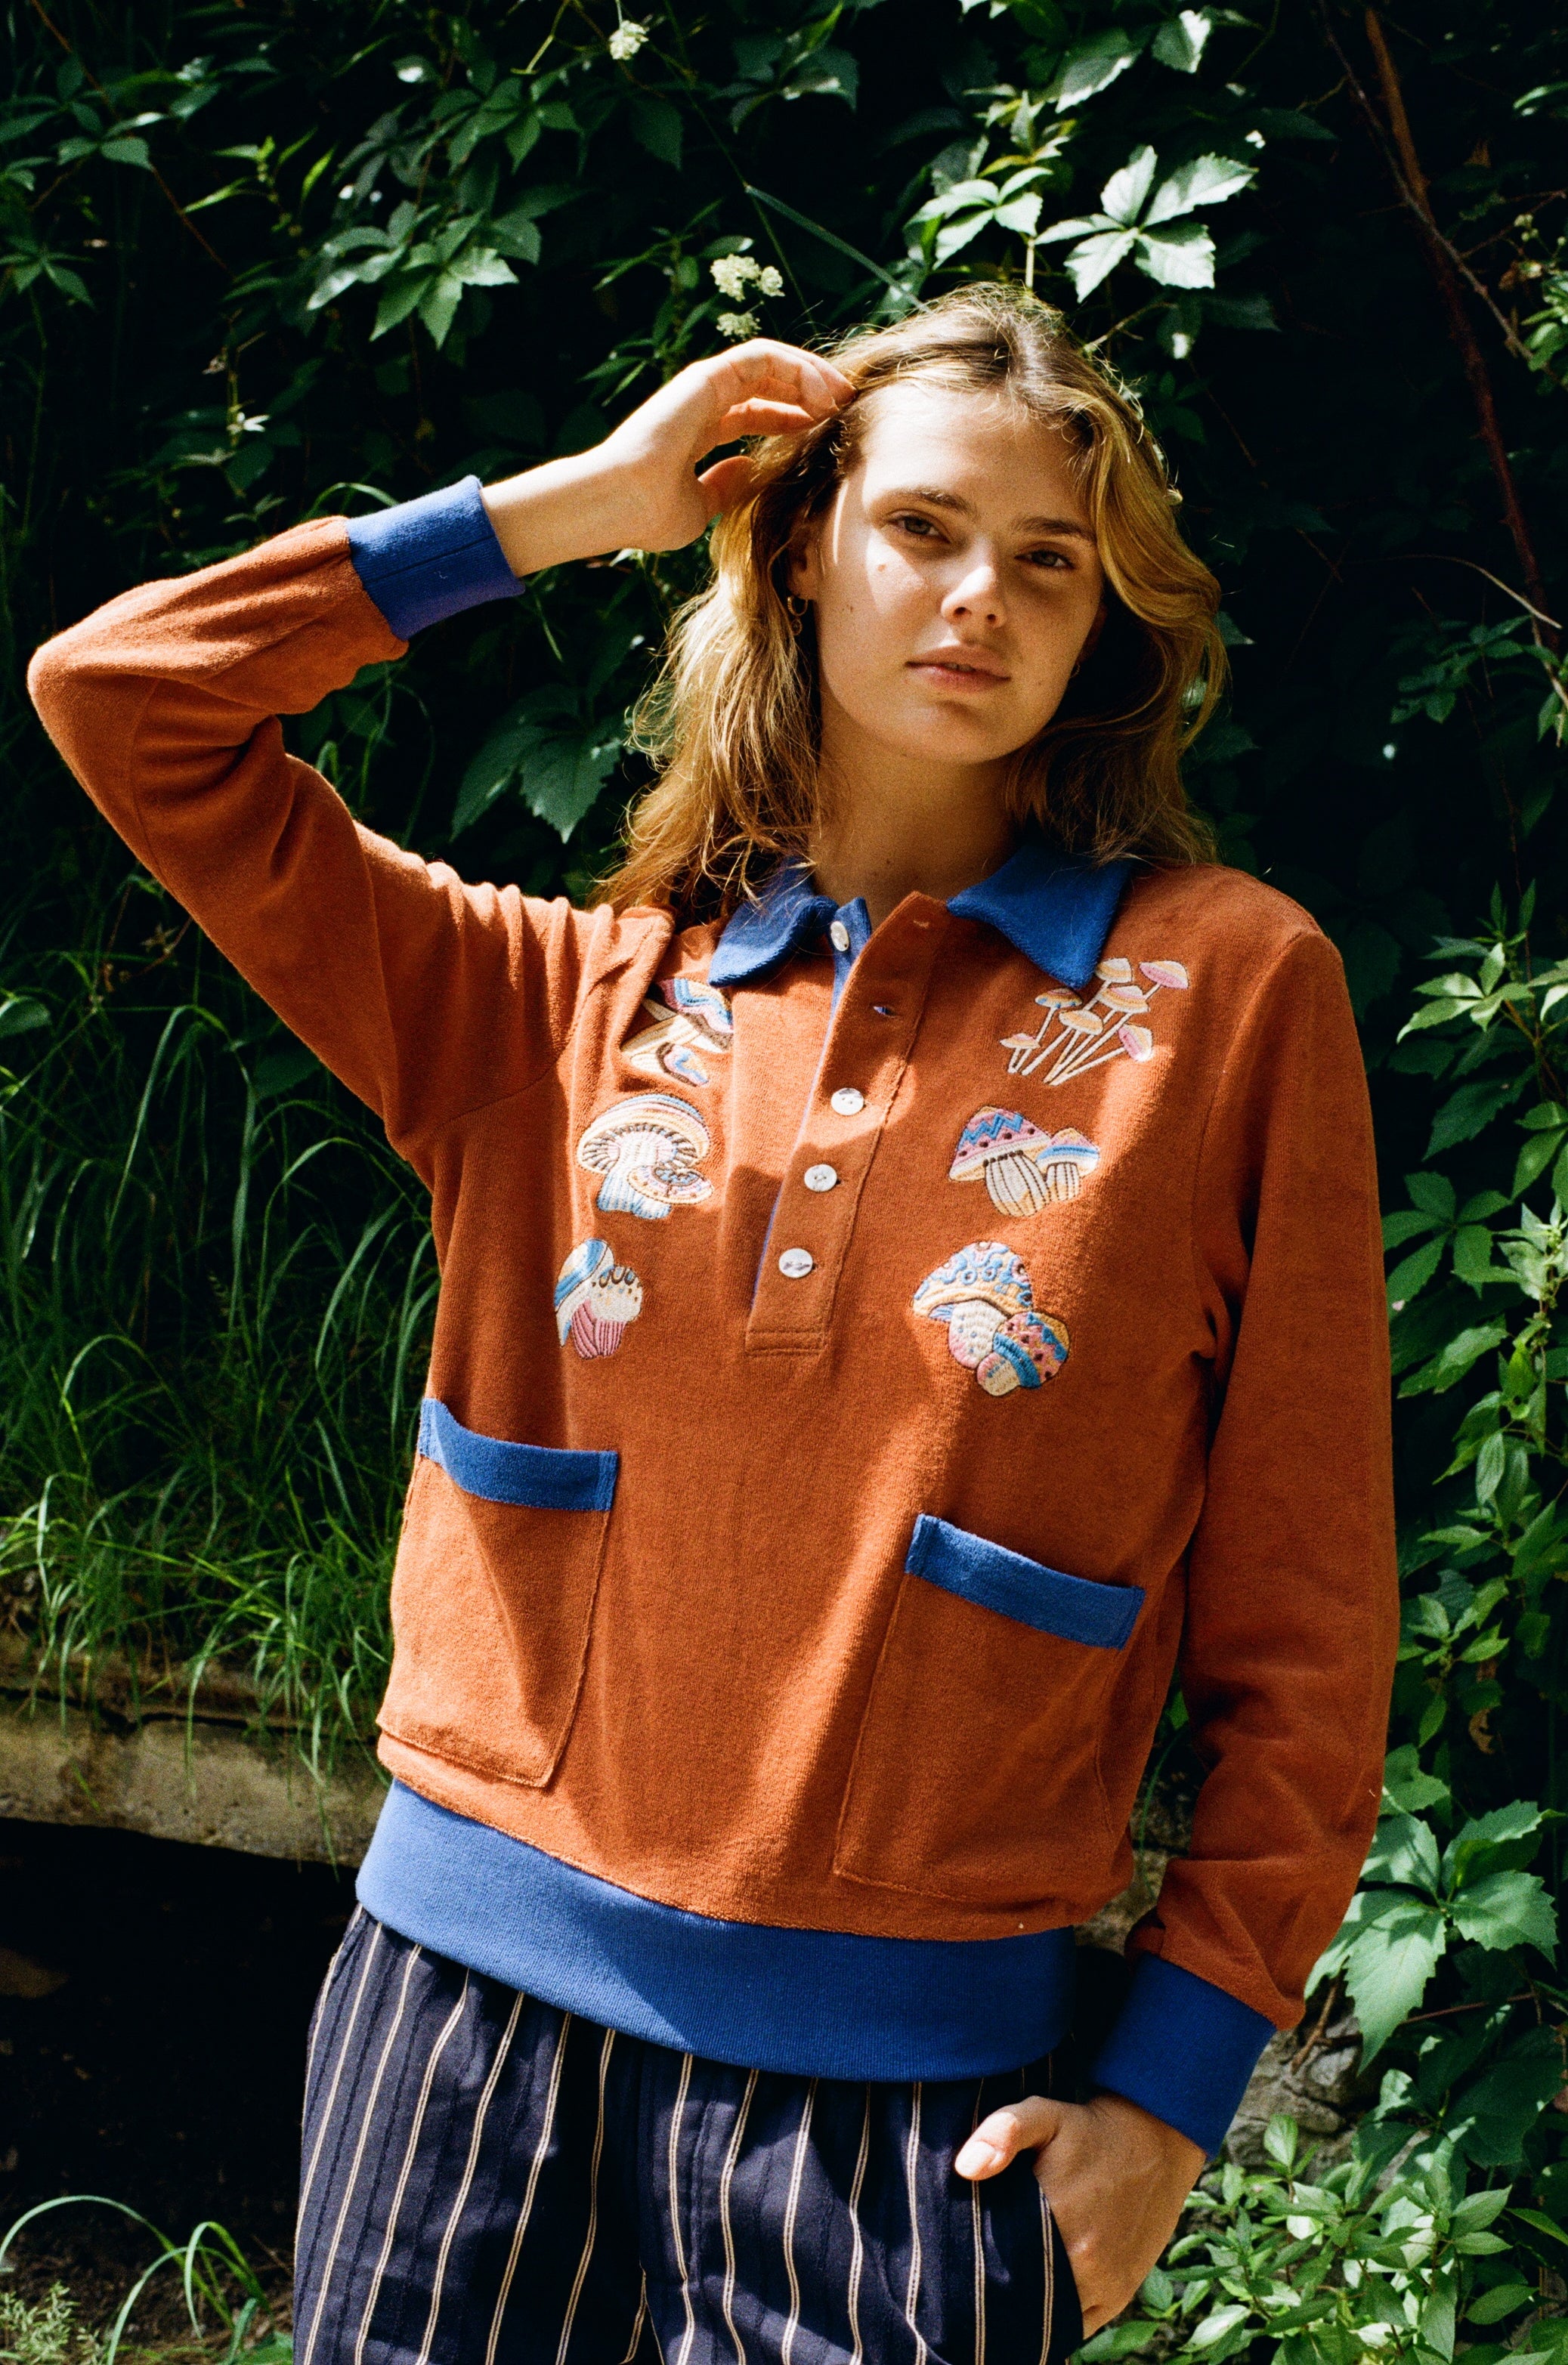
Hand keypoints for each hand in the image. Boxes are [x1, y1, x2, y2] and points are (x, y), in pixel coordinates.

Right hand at [480, 341, 852, 576]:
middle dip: (810, 392)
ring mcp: (703, 387)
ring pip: (770, 363)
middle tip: (846, 408)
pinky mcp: (706, 376)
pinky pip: (762, 357)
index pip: (758, 413)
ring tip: (841, 397)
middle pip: (769, 384)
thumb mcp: (702, 506)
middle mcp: (703, 403)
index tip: (827, 433)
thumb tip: (751, 470)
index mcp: (701, 431)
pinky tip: (821, 392)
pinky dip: (795, 368)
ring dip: (810, 376)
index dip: (795, 418)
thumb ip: (726, 486)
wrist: (620, 504)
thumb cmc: (650, 514)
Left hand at [954, 2090, 1204, 2336]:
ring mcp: (1102, 2284)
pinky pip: (1075, 2324)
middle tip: (982, 2263)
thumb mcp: (1044, 2114)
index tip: (966, 2244)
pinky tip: (1037, 2297)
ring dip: (1025, 2303)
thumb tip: (966, 2168)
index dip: (976, 2254)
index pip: (996, 2257)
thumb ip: (1003, 2131)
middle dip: (997, 2281)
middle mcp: (1082, 2260)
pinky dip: (1055, 2318)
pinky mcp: (1118, 2295)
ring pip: (1046, 2314)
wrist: (1156, 2143)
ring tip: (1009, 2280)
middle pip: (1019, 2289)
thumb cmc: (1089, 2130)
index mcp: (1055, 2215)